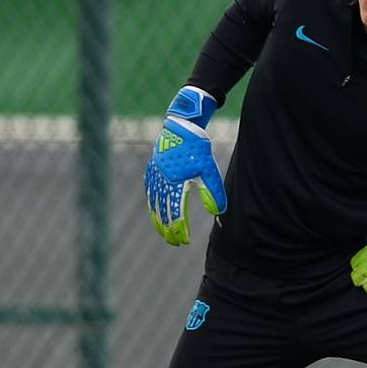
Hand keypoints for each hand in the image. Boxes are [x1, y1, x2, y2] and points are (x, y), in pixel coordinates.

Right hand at [145, 86, 226, 245]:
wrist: (181, 125)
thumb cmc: (197, 147)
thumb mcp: (208, 169)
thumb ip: (213, 191)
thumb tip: (216, 213)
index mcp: (175, 184)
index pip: (176, 215)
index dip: (180, 230)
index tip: (184, 241)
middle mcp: (162, 182)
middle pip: (163, 213)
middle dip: (168, 230)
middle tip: (174, 242)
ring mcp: (155, 176)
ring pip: (154, 204)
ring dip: (158, 220)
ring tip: (163, 232)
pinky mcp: (152, 169)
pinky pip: (150, 192)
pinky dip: (152, 204)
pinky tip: (154, 210)